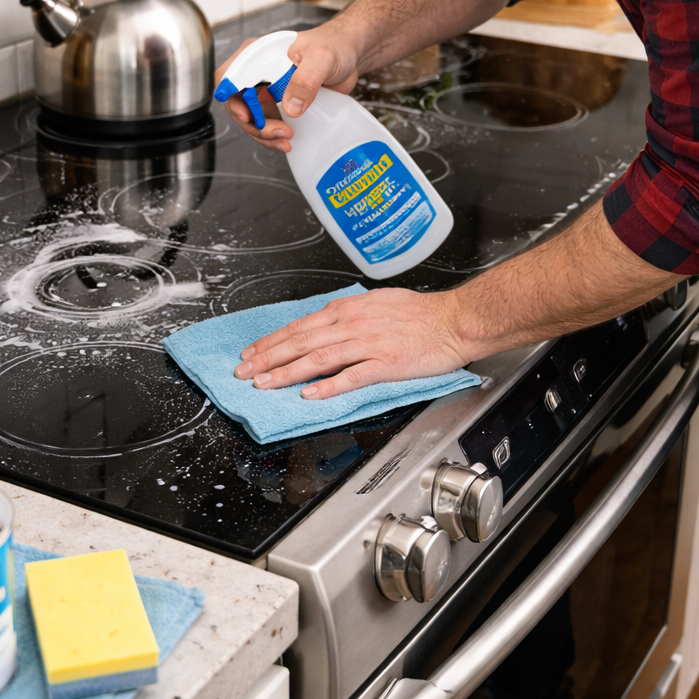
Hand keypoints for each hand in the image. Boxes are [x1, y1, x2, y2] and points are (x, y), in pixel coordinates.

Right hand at [214, 23, 361, 152]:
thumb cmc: (334, 45)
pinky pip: (267, 123)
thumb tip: (291, 107)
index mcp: (258, 54)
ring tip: (285, 140)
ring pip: (251, 118)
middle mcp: (258, 72)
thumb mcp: (321, 58)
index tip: (247, 116)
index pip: (229, 77)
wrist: (350, 53)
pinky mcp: (279, 103)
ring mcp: (267, 89)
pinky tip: (287, 141)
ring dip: (263, 134)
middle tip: (277, 132)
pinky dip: (273, 136)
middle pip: (238, 103)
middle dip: (253, 124)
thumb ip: (306, 79)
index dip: (231, 99)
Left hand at [233, 287, 470, 398]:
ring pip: (318, 359)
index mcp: (348, 309)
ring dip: (287, 372)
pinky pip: (351, 376)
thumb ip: (348, 315)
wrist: (453, 320)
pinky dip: (328, 386)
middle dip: (268, 358)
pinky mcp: (386, 364)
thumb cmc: (420, 313)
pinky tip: (310, 395)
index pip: (299, 327)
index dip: (271, 342)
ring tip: (265, 384)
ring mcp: (368, 344)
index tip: (251, 353)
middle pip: (300, 342)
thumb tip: (324, 325)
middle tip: (244, 373)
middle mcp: (353, 324)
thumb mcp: (376, 303)